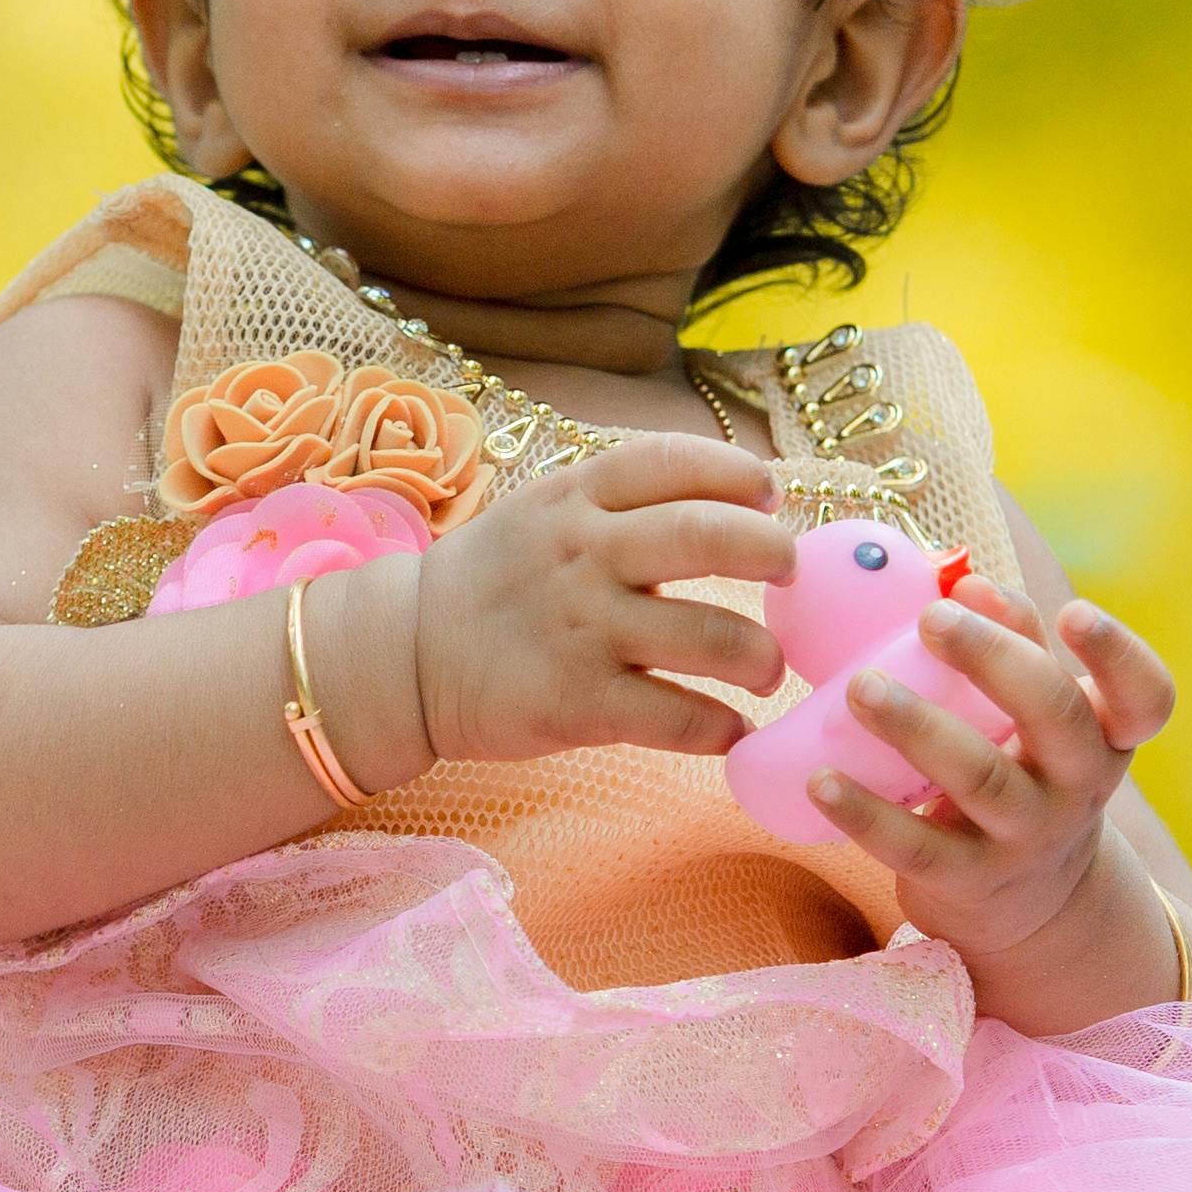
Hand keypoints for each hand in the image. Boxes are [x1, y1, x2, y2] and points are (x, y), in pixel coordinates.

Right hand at [398, 436, 795, 765]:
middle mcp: (584, 556)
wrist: (403, 656)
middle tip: (788, 572)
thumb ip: (620, 500)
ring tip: (766, 665)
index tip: (768, 495)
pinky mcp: (578, 703)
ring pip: (708, 635)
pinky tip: (732, 729)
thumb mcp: (542, 512)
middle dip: (769, 552)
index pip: (672, 462)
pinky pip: (676, 717)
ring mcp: (583, 631)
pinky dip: (720, 727)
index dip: (735, 473)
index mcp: (574, 500)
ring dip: (760, 654)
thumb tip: (728, 498)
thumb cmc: (492, 580)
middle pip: (705, 536)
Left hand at [807, 578, 1184, 969]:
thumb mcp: (1039, 718)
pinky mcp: (970, 881)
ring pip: (980, 777)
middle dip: (992, 658)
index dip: (1118, 654)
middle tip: (931, 619)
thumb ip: (1014, 644)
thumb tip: (965, 584)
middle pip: (1054, 716)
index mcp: (1105, 734)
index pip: (1145, 696)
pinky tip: (821, 780)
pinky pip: (916, 846)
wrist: (1030, 905)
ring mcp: (1027, 838)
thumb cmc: (1025, 771)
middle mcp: (1078, 786)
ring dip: (916, 725)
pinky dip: (865, 812)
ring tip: (859, 687)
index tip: (1075, 612)